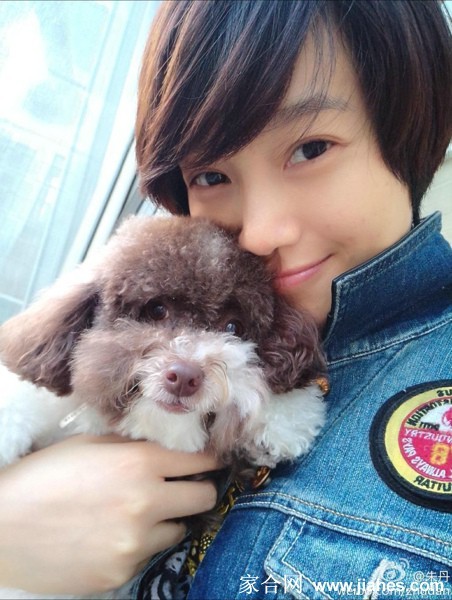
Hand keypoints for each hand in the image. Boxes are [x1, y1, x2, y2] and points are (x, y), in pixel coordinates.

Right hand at [0, 434, 219, 594]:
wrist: (1, 527)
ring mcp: (135, 542)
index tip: (211, 461)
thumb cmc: (44, 476)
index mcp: (139, 462)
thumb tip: (166, 450)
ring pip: (178, 529)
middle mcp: (146, 502)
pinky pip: (148, 554)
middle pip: (204, 497)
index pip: (200, 460)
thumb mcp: (91, 444)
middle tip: (185, 488)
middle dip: (199, 490)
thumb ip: (134, 447)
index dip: (209, 459)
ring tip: (137, 514)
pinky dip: (139, 544)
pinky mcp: (121, 572)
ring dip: (167, 520)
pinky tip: (111, 535)